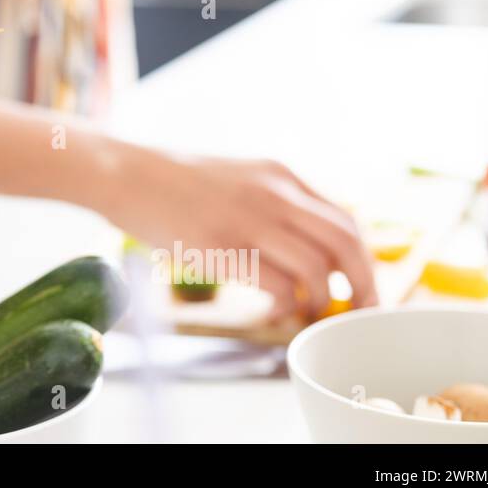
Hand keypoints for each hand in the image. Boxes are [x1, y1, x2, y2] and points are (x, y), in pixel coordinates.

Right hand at [105, 148, 376, 320]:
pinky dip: (286, 305)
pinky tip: (274, 310)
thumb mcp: (237, 177)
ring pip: (318, 268)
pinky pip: (278, 285)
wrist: (124, 172)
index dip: (362, 259)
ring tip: (308, 315)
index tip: (361, 287)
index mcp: (281, 175)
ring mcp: (249, 219)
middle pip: (346, 243)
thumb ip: (271, 201)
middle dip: (363, 285)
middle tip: (358, 312)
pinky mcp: (222, 246)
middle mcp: (275, 194)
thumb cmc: (171, 181)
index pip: (345, 219)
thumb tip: (301, 245)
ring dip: (322, 301)